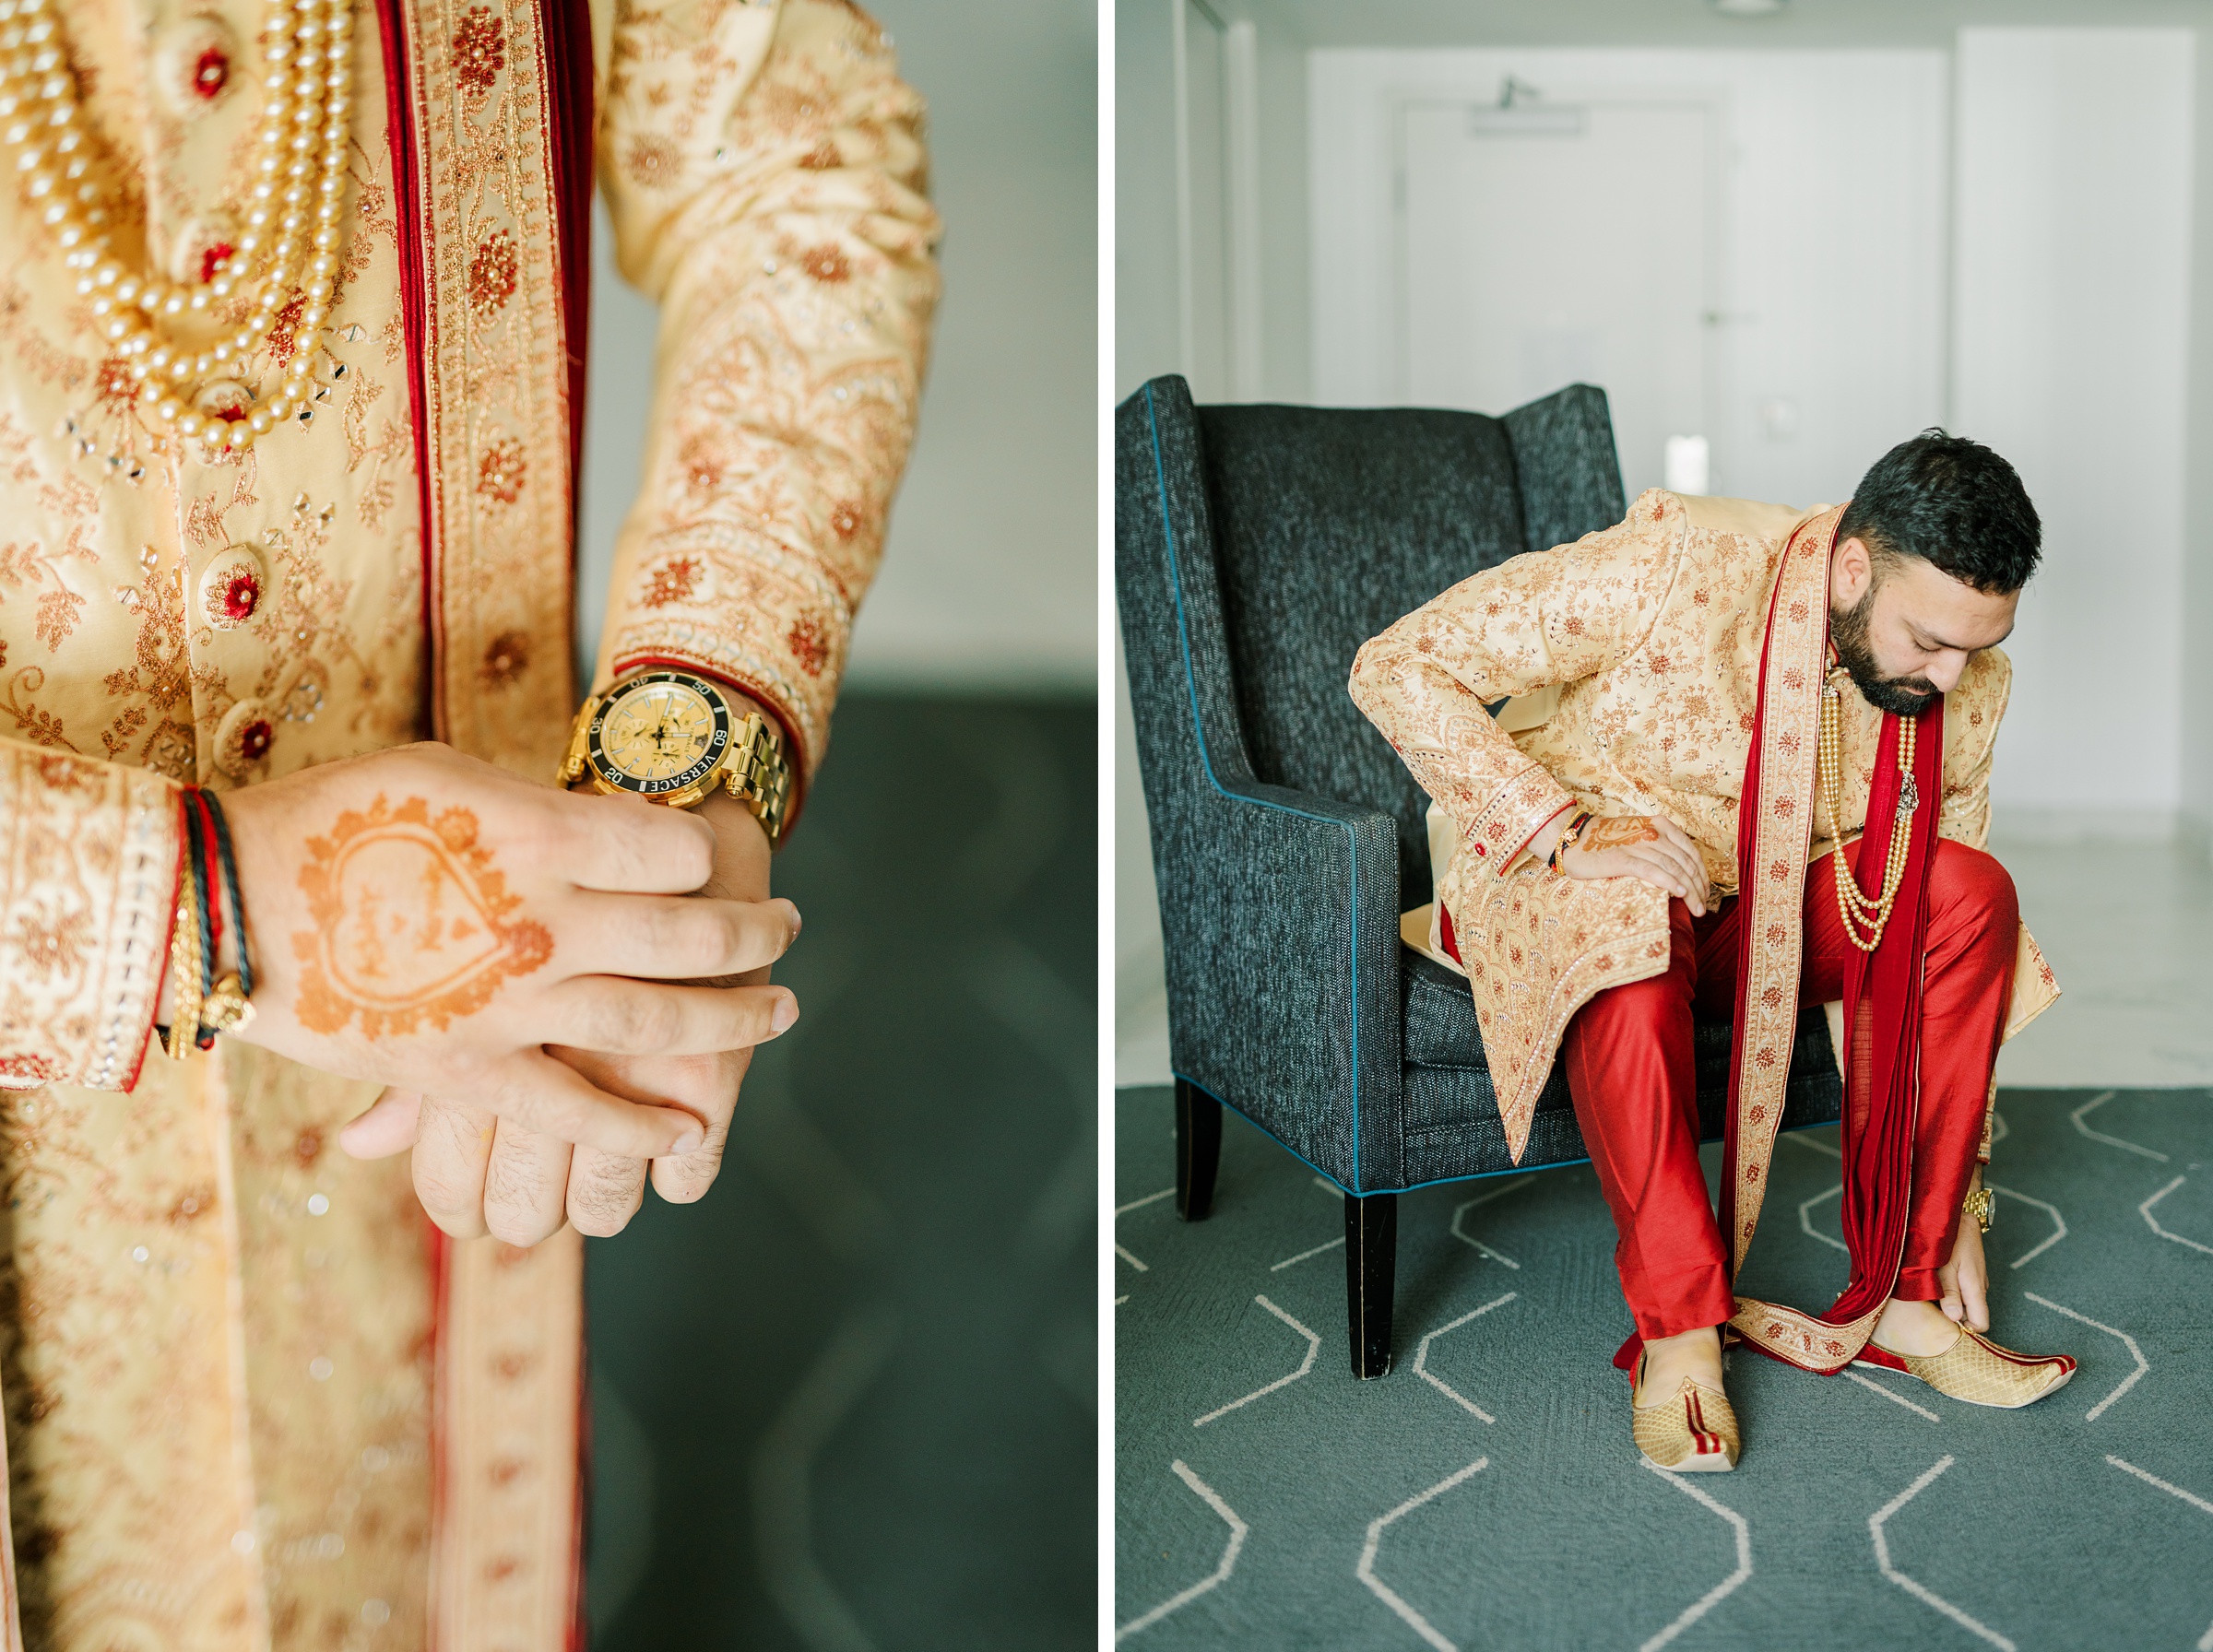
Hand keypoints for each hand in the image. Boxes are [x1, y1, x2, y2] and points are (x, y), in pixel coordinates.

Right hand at [209, 741, 798, 1162]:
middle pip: (690, 933)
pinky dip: (637, 1129)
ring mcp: (512, 1004)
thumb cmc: (333, 820)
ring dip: (734, 1018)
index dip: (709, 851)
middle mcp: (542, 922)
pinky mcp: (471, 1071)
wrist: (226, 902)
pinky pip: (574, 1111)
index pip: (674, 847)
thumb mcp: (442, 780)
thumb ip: (534, 813)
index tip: (720, 855)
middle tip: (790, 925)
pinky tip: (689, 1133)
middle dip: (754, 930)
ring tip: (782, 1007)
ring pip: (658, 1021)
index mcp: (539, 836)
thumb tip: (604, 828)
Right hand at [1540, 811, 1712, 915]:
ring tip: (1697, 909)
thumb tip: (1681, 874)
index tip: (1705, 892)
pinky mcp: (1622, 859)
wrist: (1571, 839)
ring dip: (1690, 891)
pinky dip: (1669, 882)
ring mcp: (1637, 845)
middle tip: (1703, 908)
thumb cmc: (1604, 843)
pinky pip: (1652, 870)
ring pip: (1673, 868)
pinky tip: (1679, 894)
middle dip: (1699, 887)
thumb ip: (1659, 848)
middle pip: (1685, 862)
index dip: (1702, 874)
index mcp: (1659, 825)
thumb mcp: (1638, 836)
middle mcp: (1652, 833)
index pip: (1690, 851)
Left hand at [1938, 1177, 1990, 1330]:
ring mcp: (1977, 1280)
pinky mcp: (1971, 1273)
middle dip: (1954, 1318)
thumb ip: (1949, 1293)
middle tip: (1929, 1313)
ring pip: (1966, 1302)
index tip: (1944, 1329)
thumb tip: (1954, 1318)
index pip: (1981, 1324)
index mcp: (1975, 1289)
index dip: (1966, 1330)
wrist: (1961, 1214)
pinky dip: (1951, 1292)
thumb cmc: (1951, 1239)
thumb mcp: (1944, 1266)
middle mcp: (1980, 1287)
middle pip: (1972, 1315)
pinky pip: (1963, 1290)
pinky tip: (1934, 1284)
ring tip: (1928, 1297)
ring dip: (1950, 1304)